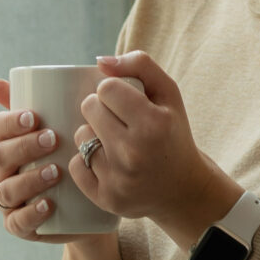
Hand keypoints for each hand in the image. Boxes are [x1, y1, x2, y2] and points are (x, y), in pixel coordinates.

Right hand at [0, 79, 70, 238]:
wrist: (89, 203)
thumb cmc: (71, 154)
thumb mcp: (62, 125)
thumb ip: (43, 99)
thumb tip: (3, 79)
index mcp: (4, 143)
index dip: (10, 122)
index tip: (35, 116)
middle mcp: (0, 172)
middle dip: (24, 147)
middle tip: (52, 139)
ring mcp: (8, 200)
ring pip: (6, 190)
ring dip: (29, 180)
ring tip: (55, 171)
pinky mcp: (20, 226)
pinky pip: (17, 222)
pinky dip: (30, 214)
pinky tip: (48, 204)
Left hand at [73, 52, 241, 250]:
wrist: (184, 190)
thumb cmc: (173, 135)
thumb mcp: (169, 94)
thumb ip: (140, 65)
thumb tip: (100, 61)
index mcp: (153, 124)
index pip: (106, 88)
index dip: (112, 91)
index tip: (125, 102)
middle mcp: (134, 152)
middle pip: (89, 108)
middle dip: (101, 110)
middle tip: (120, 122)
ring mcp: (119, 179)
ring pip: (81, 137)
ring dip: (93, 136)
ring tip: (115, 145)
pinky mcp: (106, 199)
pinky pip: (75, 166)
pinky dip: (86, 163)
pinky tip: (107, 164)